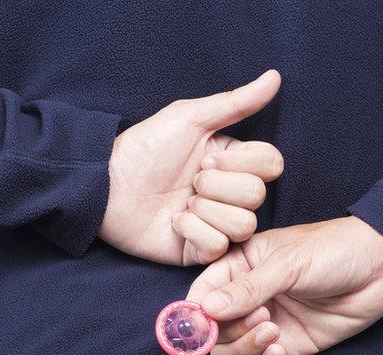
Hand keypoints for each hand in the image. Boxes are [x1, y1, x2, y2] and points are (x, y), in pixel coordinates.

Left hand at [100, 70, 283, 264]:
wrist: (108, 184)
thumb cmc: (145, 147)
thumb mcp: (190, 117)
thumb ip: (236, 102)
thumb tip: (275, 76)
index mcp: (233, 161)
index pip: (271, 164)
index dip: (240, 162)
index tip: (206, 156)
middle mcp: (229, 194)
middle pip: (257, 195)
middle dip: (218, 185)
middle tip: (190, 180)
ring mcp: (216, 224)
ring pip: (243, 224)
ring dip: (207, 210)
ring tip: (181, 202)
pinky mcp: (199, 250)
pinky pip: (218, 246)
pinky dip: (194, 231)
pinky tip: (174, 221)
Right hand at [186, 217, 382, 354]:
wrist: (382, 266)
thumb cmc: (334, 250)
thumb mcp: (288, 263)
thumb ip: (248, 289)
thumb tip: (206, 310)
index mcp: (239, 268)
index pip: (201, 295)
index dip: (194, 314)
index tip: (200, 326)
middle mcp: (248, 298)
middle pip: (214, 332)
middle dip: (227, 334)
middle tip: (258, 321)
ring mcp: (267, 324)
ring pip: (233, 354)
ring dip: (245, 350)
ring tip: (273, 333)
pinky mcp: (290, 346)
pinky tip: (280, 353)